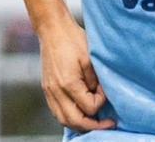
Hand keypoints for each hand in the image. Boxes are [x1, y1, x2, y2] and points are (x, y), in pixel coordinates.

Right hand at [37, 17, 115, 131]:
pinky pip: (57, 112)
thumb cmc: (72, 39)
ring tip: (94, 122)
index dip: (101, 103)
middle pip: (75, 121)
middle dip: (93, 126)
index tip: (105, 91)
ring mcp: (49, 91)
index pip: (89, 107)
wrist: (52, 29)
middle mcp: (56, 91)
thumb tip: (99, 96)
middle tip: (107, 124)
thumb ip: (95, 81)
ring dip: (80, 125)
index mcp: (68, 83)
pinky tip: (79, 113)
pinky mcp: (46, 89)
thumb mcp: (90, 58)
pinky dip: (69, 117)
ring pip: (63, 120)